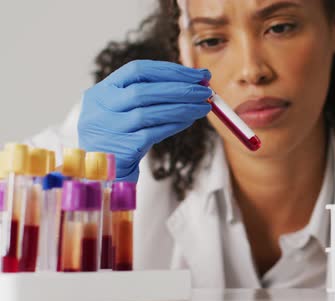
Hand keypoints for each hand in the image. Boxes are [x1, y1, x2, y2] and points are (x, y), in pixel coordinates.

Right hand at [78, 60, 211, 181]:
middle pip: (145, 91)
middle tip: (205, 91)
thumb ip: (148, 91)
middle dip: (180, 89)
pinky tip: (190, 120)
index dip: (171, 70)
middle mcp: (103, 107)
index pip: (138, 70)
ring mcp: (111, 128)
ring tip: (204, 106)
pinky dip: (175, 125)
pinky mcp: (124, 148)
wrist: (101, 168)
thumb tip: (193, 81)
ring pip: (151, 113)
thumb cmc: (119, 132)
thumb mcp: (121, 107)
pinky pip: (155, 133)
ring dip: (183, 108)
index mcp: (102, 90)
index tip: (198, 75)